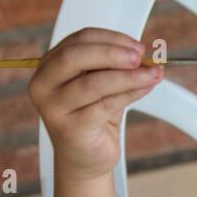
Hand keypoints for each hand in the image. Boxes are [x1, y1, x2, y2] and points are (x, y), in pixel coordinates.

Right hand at [28, 27, 162, 182]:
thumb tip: (144, 54)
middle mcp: (43, 85)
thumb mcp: (102, 84)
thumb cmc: (92, 116)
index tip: (137, 46)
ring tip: (153, 74)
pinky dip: (129, 93)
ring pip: (93, 83)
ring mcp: (53, 108)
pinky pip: (105, 105)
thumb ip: (114, 67)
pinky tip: (145, 88)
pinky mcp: (70, 129)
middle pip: (75, 57)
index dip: (111, 39)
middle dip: (113, 53)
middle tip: (140, 57)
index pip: (78, 40)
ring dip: (129, 76)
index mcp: (49, 66)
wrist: (86, 157)